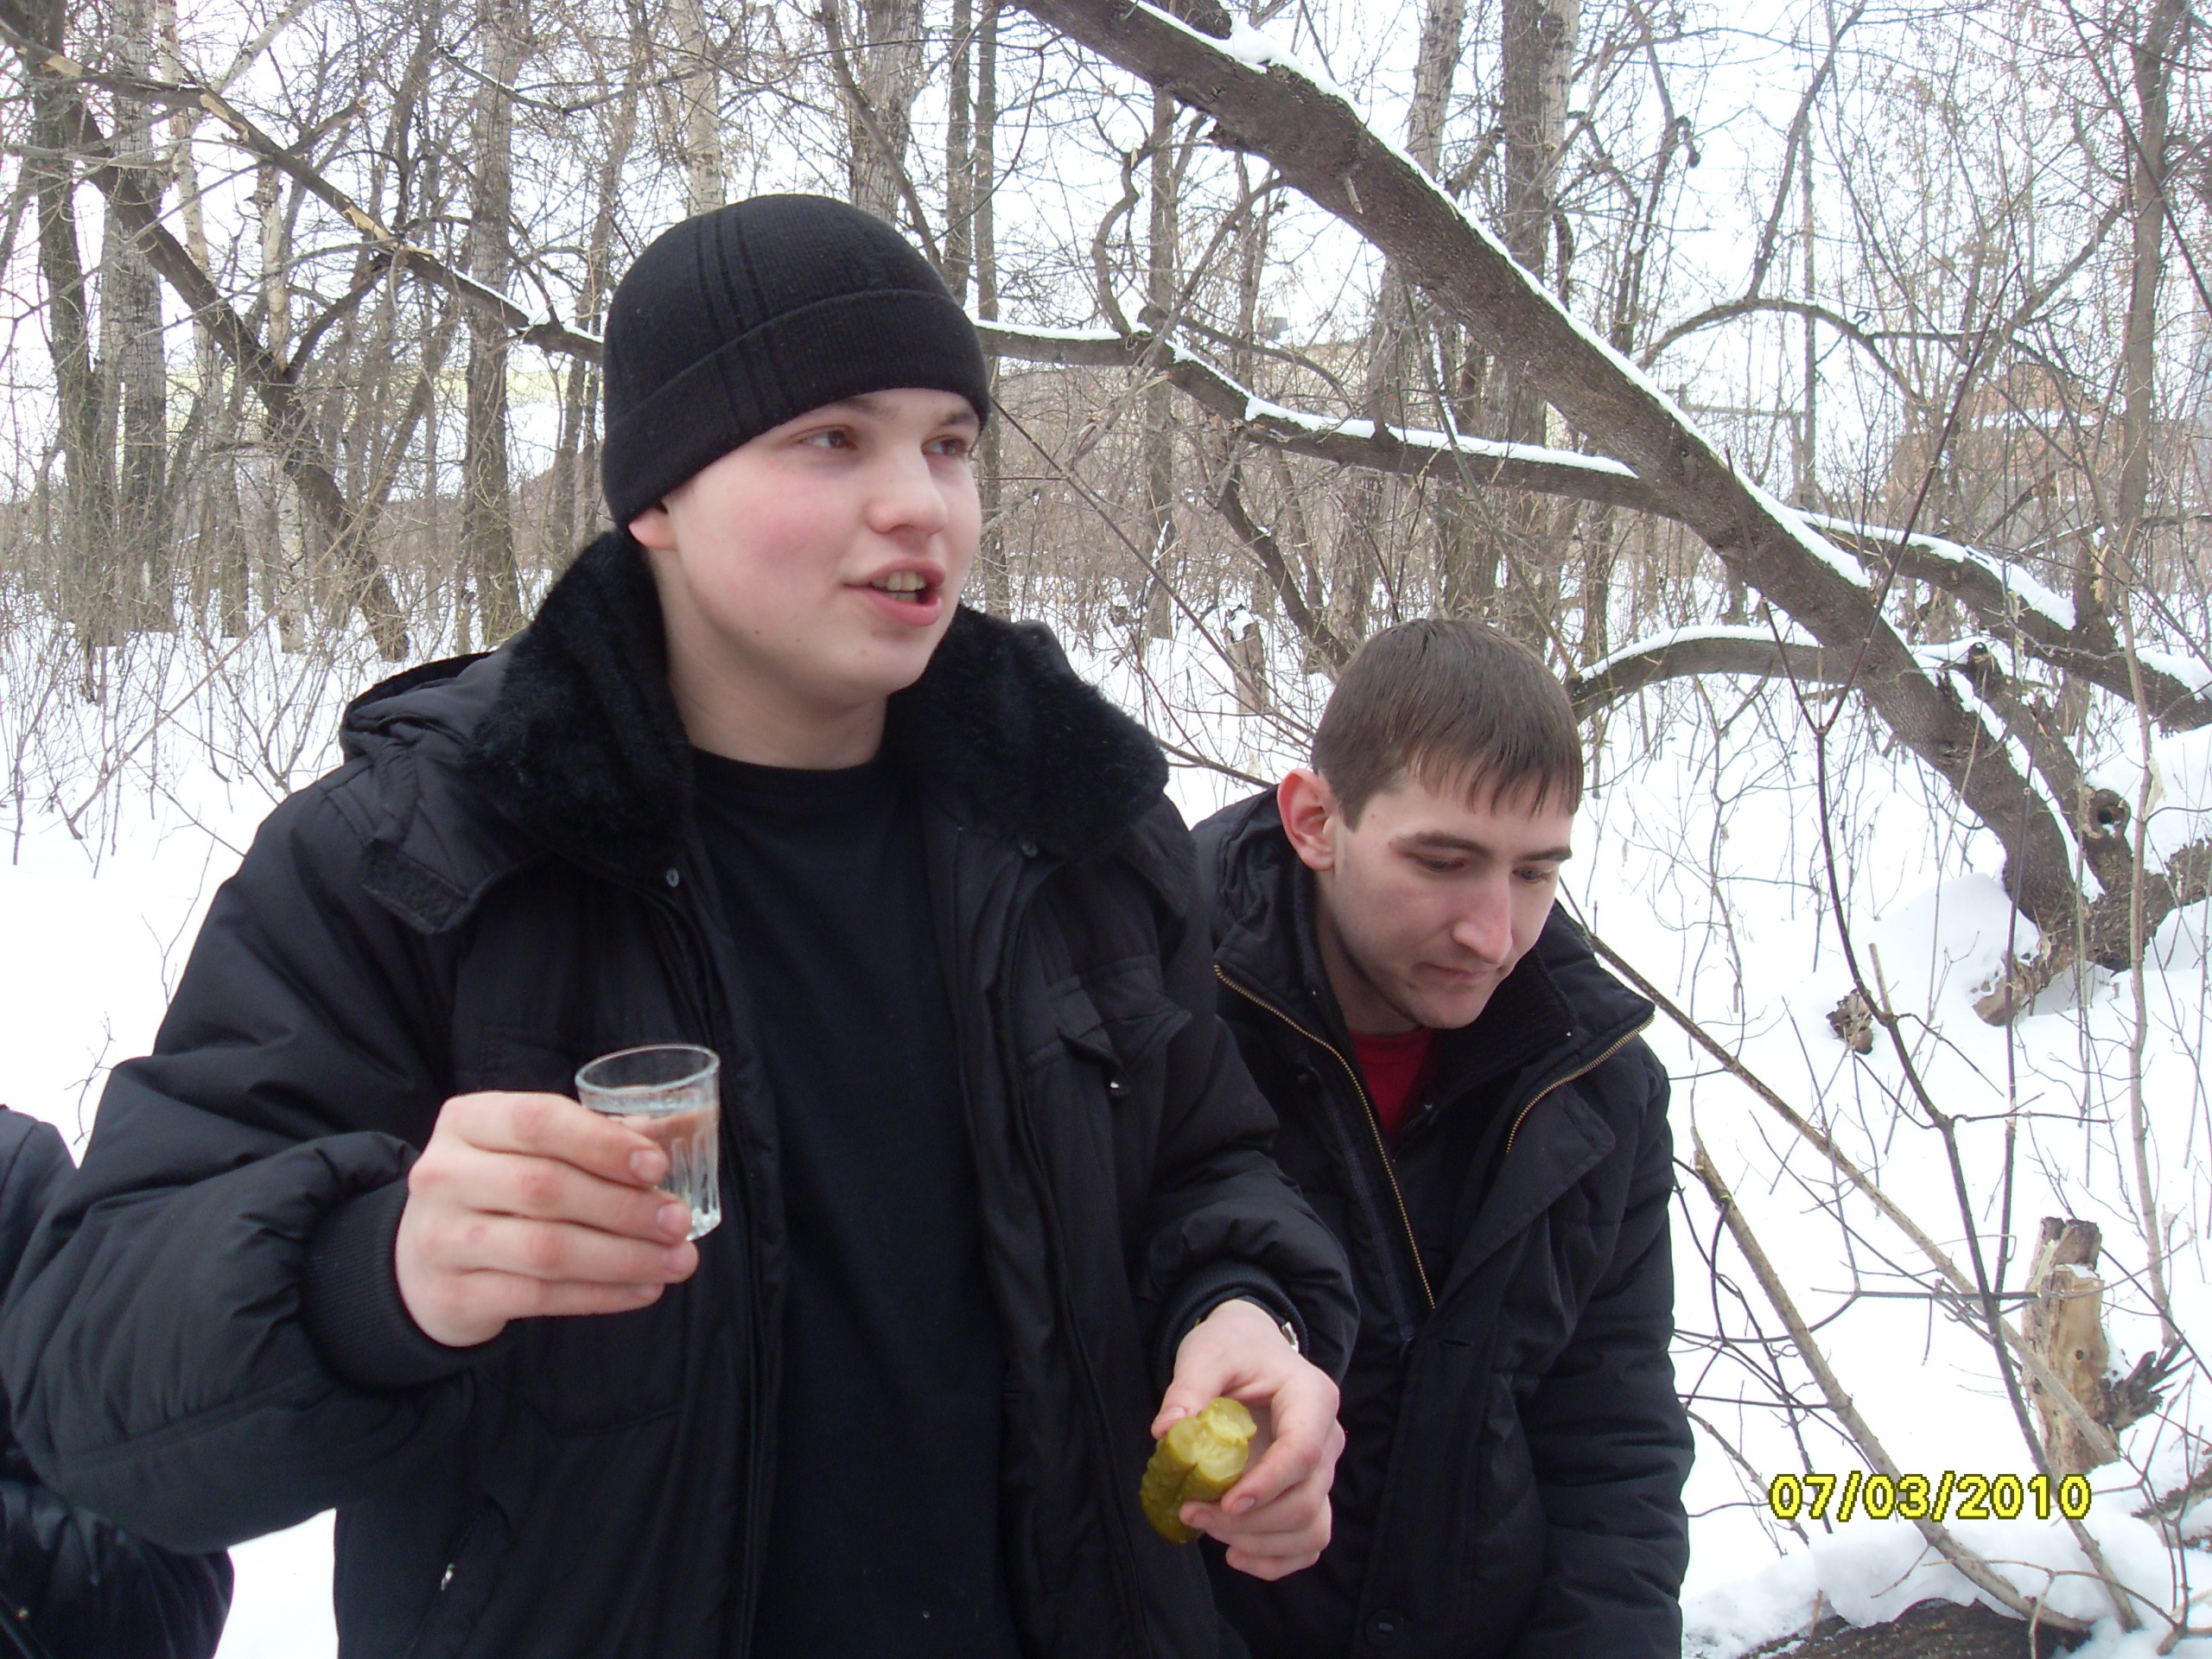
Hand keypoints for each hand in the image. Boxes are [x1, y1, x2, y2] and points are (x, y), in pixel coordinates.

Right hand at [394, 1091, 699, 1347]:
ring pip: (546, 1249)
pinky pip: (539, 1297)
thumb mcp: (536, 1148)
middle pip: (546, 1188)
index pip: (539, 1122)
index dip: (604, 1144)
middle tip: (679, 1222)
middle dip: (625, 1207)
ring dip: (623, 1257)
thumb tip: (694, 1120)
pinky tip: (643, 1290)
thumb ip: (609, 1133)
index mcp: (468, 1121)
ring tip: (677, 1261)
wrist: (423, 1261)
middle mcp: (444, 1175)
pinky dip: (600, 1295)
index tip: (658, 1167)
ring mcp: (442, 1239)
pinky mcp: (454, 1295)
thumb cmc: (500, 1188)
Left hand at [1153, 1298, 1344, 1579]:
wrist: (1250, 1350)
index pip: (1303, 1451)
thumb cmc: (1233, 1349)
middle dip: (1250, 1520)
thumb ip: (1188, 1389)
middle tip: (1194, 1512)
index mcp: (1312, 1397)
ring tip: (1209, 1528)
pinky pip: (1308, 1542)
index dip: (1268, 1484)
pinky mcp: (1310, 1495)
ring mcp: (1322, 1471)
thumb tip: (1166, 1431)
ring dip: (1260, 1542)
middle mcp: (1327, 1438)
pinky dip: (1276, 1559)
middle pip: (1306, 1499)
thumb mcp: (1206, 1355)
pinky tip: (1235, 1555)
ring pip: (1311, 1528)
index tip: (1227, 1503)